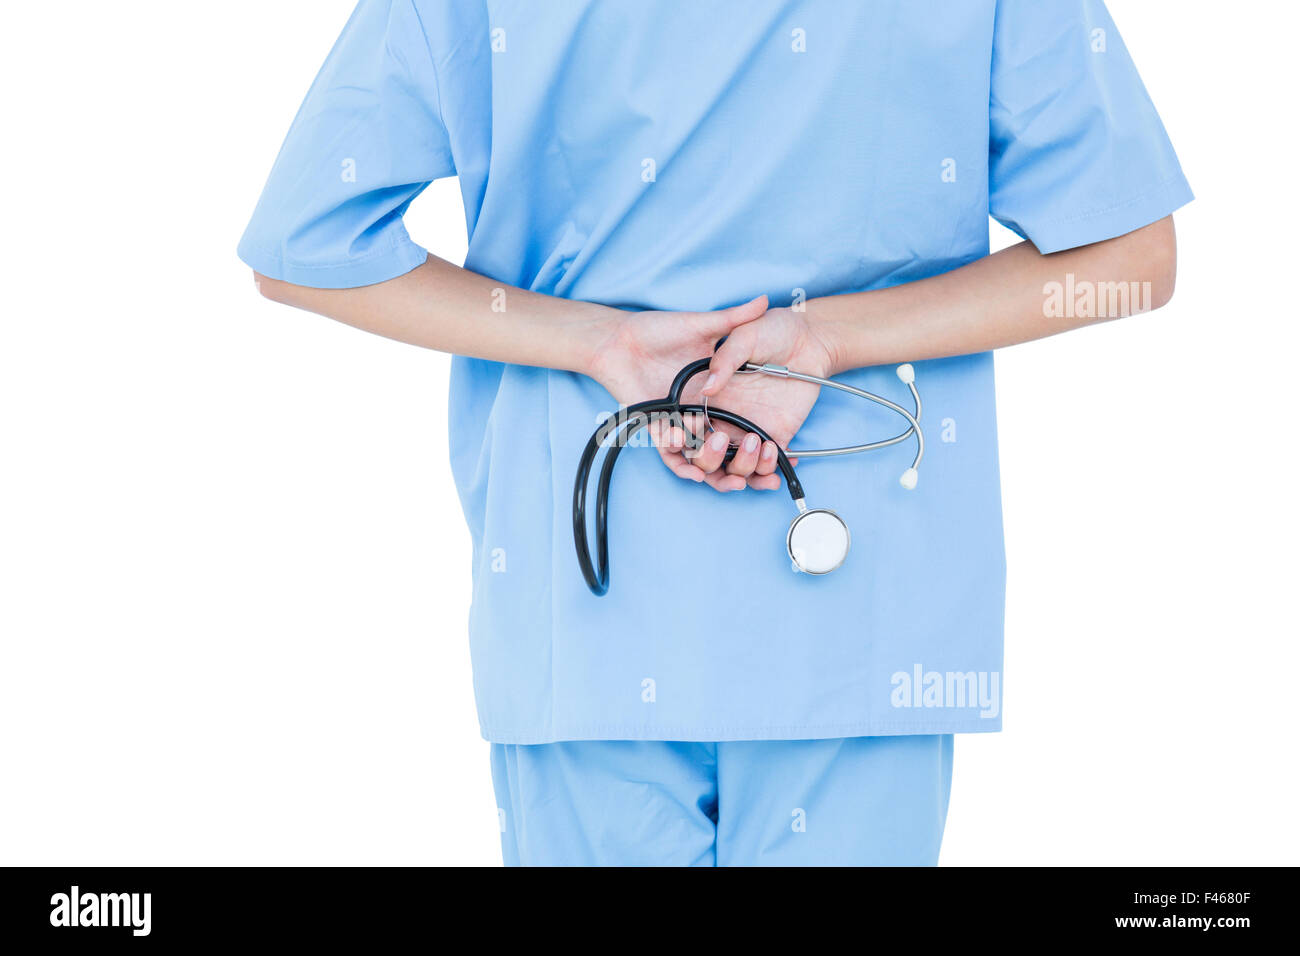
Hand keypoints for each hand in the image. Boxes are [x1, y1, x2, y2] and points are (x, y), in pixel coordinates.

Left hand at [589, 296, 786, 490]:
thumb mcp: (701, 323)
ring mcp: (680, 420)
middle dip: (745, 466)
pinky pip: (670, 453)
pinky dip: (680, 460)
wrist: (618, 338)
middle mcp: (702, 410)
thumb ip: (733, 317)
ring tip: (728, 469)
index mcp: (718, 391)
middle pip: (727, 449)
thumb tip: (764, 302)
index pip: (746, 424)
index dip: (763, 443)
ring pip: (701, 457)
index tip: (780, 450)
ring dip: (714, 466)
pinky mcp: (656, 425)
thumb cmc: (658, 329)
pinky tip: (690, 461)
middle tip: (757, 468)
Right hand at [696, 305, 839, 488]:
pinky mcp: (775, 435)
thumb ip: (725, 359)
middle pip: (704, 458)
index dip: (678, 441)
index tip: (683, 437)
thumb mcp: (745, 335)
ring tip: (759, 444)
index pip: (683, 428)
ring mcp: (748, 429)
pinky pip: (765, 466)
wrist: (811, 337)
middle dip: (708, 460)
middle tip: (723, 440)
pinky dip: (768, 471)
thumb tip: (709, 389)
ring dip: (742, 468)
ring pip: (734, 469)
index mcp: (707, 395)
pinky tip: (777, 453)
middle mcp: (724, 417)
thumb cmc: (775, 330)